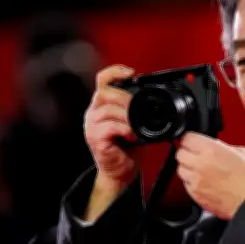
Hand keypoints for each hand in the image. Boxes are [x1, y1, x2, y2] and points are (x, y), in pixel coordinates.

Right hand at [84, 65, 139, 189]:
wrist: (120, 171)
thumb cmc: (128, 147)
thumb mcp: (134, 122)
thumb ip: (136, 109)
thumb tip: (153, 97)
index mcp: (102, 105)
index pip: (103, 80)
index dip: (115, 72)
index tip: (131, 73)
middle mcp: (94, 112)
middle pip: (105, 92)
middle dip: (125, 97)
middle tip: (140, 108)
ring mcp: (92, 125)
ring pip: (108, 109)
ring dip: (127, 115)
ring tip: (138, 125)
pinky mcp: (95, 138)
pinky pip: (109, 126)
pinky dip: (124, 129)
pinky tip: (132, 135)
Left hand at [175, 132, 244, 219]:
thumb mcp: (241, 152)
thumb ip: (221, 147)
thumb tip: (214, 146)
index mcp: (210, 150)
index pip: (187, 138)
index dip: (192, 139)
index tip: (194, 141)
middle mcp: (199, 165)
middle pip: (180, 154)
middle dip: (188, 153)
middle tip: (197, 155)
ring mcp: (196, 182)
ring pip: (181, 170)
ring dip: (188, 168)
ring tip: (202, 170)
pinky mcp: (196, 196)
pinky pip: (186, 185)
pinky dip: (192, 183)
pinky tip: (206, 182)